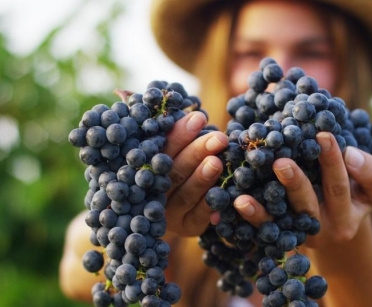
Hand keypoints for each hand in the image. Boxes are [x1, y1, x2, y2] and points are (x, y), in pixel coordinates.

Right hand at [161, 111, 228, 236]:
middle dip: (196, 152)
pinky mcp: (187, 227)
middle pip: (173, 172)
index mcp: (146, 168)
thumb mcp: (175, 149)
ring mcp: (169, 213)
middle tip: (218, 138)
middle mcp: (153, 192)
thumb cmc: (180, 164)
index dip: (179, 134)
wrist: (182, 208)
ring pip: (185, 195)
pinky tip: (225, 192)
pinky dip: (212, 204)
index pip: (160, 149)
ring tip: (217, 162)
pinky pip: (200, 216)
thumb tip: (188, 108)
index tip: (199, 117)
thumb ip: (175, 133)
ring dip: (202, 178)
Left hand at [224, 131, 371, 248]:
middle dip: (295, 183)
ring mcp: (300, 235)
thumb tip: (349, 153)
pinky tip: (239, 201)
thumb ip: (370, 170)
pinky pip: (265, 228)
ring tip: (246, 193)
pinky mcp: (281, 237)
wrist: (339, 223)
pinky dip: (252, 215)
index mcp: (348, 216)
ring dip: (264, 207)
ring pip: (281, 220)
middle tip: (281, 162)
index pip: (341, 187)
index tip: (323, 136)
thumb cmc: (357, 192)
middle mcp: (323, 229)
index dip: (334, 163)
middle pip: (309, 206)